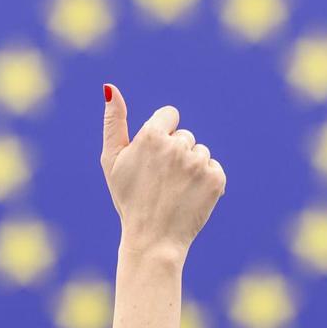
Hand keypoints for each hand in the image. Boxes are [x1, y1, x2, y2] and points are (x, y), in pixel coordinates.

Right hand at [100, 84, 225, 259]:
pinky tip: (190, 197)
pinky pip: (214, 169)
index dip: (162, 135)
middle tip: (160, 182)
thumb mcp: (111, 160)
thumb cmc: (128, 198)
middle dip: (175, 154)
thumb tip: (110, 88)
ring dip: (191, 168)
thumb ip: (113, 122)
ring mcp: (199, 162)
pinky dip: (206, 182)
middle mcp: (177, 145)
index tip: (154, 158)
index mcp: (152, 135)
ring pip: (200, 152)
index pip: (169, 115)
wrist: (152, 239)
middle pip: (184, 136)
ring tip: (175, 191)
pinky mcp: (216, 179)